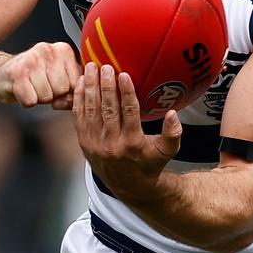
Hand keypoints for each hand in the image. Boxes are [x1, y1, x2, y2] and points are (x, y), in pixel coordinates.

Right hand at [0, 42, 80, 109]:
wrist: (0, 75)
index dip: (68, 91)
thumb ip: (75, 86)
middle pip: (63, 90)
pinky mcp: (16, 73)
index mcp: (63, 49)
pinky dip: (26, 101)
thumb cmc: (34, 78)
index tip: (56, 85)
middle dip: (53, 95)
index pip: (78, 82)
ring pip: (47, 96)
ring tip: (32, 87)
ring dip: (39, 98)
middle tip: (41, 86)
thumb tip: (80, 99)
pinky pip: (31, 101)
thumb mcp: (59, 76)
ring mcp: (31, 59)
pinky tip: (22, 91)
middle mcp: (48, 50)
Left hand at [72, 63, 180, 197]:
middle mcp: (112, 143)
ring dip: (90, 87)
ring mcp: (95, 143)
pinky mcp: (84, 142)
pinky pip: (79, 117)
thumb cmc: (149, 164)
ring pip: (91, 110)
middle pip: (107, 108)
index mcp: (132, 143)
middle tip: (105, 67)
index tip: (124, 75)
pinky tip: (80, 83)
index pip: (129, 112)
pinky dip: (79, 99)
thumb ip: (173, 133)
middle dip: (105, 85)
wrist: (130, 186)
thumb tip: (173, 113)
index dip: (126, 92)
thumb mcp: (167, 151)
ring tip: (90, 69)